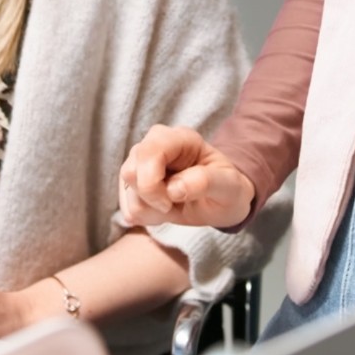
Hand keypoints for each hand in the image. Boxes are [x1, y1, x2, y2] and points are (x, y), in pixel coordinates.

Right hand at [119, 124, 255, 228]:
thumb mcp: (229, 186)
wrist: (221, 201)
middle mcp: (156, 144)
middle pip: (130, 172)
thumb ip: (205, 182)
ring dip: (148, 209)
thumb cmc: (227, 189)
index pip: (148, 153)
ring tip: (171, 207)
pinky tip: (161, 211)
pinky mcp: (134, 181)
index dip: (152, 183)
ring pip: (126, 190)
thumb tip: (173, 189)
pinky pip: (125, 204)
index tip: (171, 202)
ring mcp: (142, 161)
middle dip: (150, 199)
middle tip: (173, 205)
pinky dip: (143, 215)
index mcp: (180, 138)